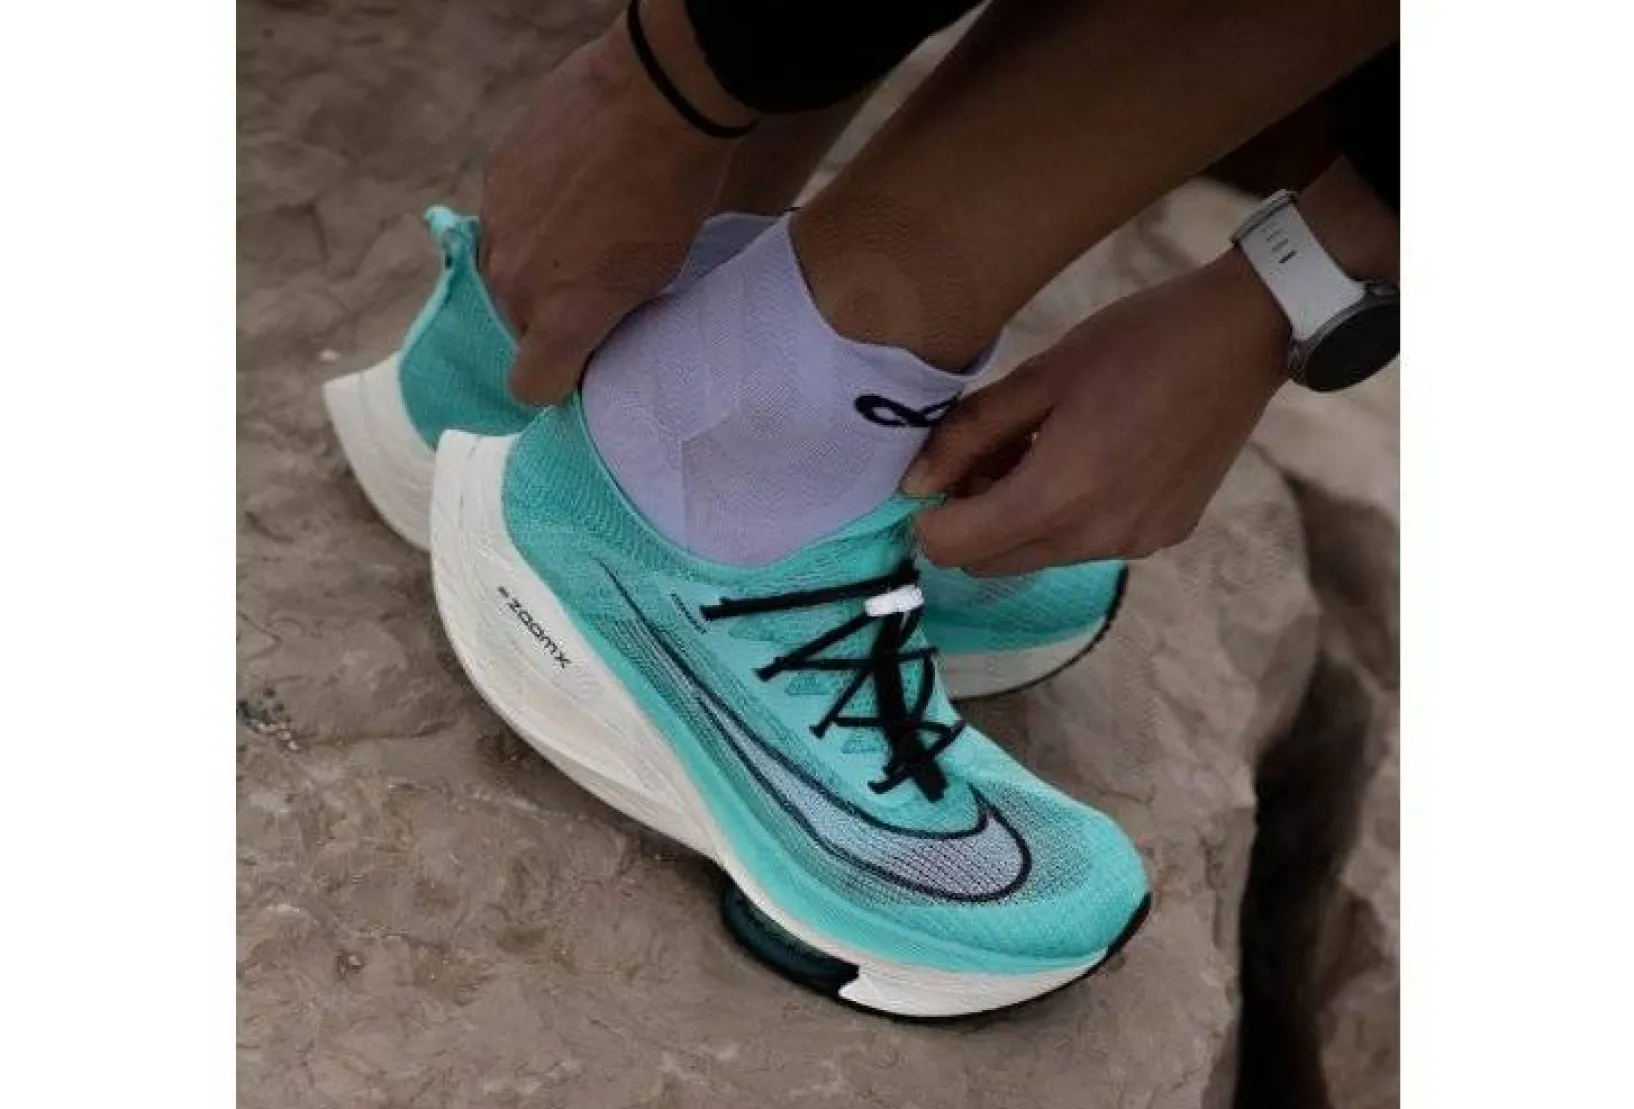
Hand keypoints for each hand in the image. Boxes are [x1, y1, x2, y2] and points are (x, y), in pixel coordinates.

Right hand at [480, 2, 752, 404]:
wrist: (657, 96)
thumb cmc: (674, 195)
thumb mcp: (657, 277)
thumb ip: (607, 315)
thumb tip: (590, 325)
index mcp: (559, 318)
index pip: (531, 386)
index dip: (560, 376)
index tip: (586, 356)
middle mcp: (513, 281)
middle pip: (519, 325)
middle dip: (552, 313)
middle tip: (598, 281)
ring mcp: (496, 225)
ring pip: (506, 270)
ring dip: (537, 261)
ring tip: (586, 227)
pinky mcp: (493, 175)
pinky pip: (504, 218)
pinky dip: (530, 212)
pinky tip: (572, 184)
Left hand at [905, 252, 1289, 573]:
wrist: (1241, 338)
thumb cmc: (1135, 342)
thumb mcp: (1040, 375)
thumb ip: (969, 433)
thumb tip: (914, 484)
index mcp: (1056, 497)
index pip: (952, 548)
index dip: (929, 514)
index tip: (942, 468)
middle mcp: (1094, 539)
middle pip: (991, 560)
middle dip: (973, 517)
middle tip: (990, 451)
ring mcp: (1134, 544)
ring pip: (1040, 554)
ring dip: (1020, 517)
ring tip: (1044, 447)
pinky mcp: (1164, 536)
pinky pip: (1088, 544)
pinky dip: (1070, 515)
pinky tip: (1093, 457)